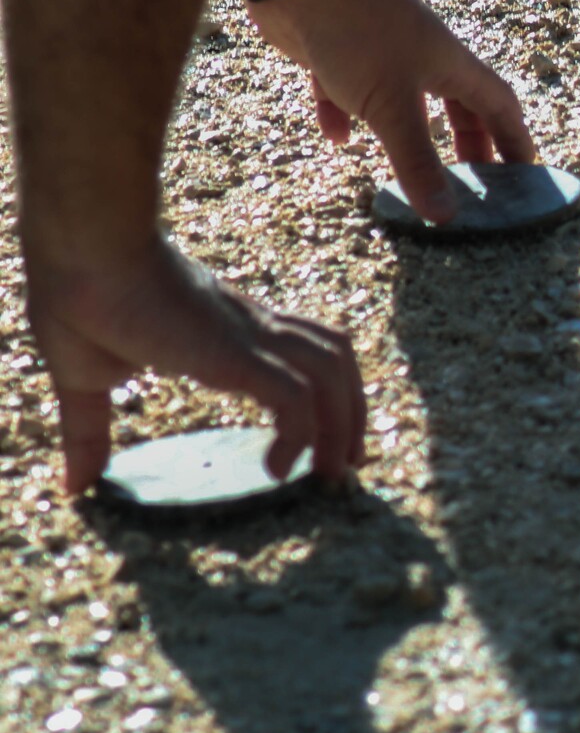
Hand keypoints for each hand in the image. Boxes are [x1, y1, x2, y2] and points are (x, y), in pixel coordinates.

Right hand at [26, 236, 363, 496]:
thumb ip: (89, 431)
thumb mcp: (86, 378)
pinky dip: (302, 433)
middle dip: (352, 412)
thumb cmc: (79, 296)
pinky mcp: (236, 351)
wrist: (82, 247)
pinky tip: (278, 468)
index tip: (318, 445)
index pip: (305, 350)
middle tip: (344, 466)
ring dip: (342, 425)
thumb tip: (74, 486)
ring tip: (328, 473)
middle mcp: (253, 327)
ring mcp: (249, 335)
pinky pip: (296, 396)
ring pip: (333, 372)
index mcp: (230, 329)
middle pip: (337, 358)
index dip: (324, 392)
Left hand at [245, 0, 535, 221]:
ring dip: (410, 135)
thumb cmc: (361, 33)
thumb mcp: (393, 107)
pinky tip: (336, 137)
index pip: (499, 107)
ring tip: (412, 169)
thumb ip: (417, 161)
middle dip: (468, 144)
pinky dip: (345, 116)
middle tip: (474, 181)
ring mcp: (380, 54)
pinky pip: (346, 92)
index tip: (525, 174)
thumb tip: (447, 215)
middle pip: (458, 106)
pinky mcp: (337, 53)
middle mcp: (423, 58)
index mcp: (451, 66)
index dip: (515, 140)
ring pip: (405, 101)